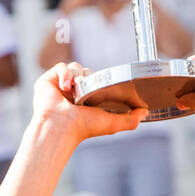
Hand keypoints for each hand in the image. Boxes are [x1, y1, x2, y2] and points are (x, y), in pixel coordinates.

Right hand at [33, 61, 150, 140]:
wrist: (61, 126)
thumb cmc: (83, 128)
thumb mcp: (112, 123)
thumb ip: (131, 120)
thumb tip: (145, 112)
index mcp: (86, 101)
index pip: (96, 82)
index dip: (101, 80)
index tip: (104, 84)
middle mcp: (72, 93)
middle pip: (86, 72)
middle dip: (89, 77)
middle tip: (87, 89)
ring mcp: (60, 86)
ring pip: (75, 67)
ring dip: (78, 75)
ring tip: (76, 88)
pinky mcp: (49, 80)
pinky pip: (61, 67)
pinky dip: (65, 74)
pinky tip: (66, 86)